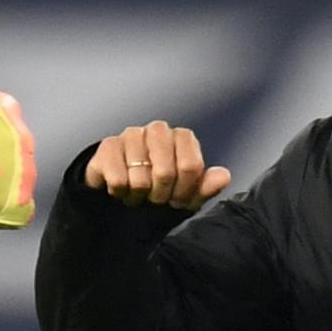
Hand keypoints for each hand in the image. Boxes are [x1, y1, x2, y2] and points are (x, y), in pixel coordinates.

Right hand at [83, 121, 230, 210]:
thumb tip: (223, 176)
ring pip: (140, 179)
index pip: (191, 167)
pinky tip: (122, 189)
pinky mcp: (108, 146)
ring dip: (139, 196)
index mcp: (182, 137)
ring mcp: (131, 134)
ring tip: (138, 193)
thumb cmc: (159, 189)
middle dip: (161, 195)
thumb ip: (205, 187)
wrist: (122, 190)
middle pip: (166, 172)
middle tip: (156, 198)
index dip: (185, 192)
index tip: (177, 201)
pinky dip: (120, 193)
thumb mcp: (186, 195)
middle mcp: (158, 130)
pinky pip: (118, 181)